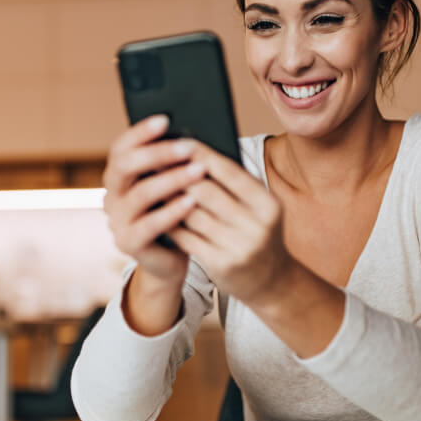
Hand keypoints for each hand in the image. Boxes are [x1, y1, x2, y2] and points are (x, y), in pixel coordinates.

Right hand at [103, 115, 204, 283]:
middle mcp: (112, 196)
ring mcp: (117, 221)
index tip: (165, 119)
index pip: (120, 148)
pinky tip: (192, 202)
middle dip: (156, 153)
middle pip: (124, 166)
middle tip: (188, 146)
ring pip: (140, 194)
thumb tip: (193, 133)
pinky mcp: (127, 244)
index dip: (140, 132)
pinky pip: (149, 225)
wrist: (171, 259)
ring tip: (199, 170)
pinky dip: (171, 211)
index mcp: (118, 177)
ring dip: (171, 179)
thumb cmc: (176, 214)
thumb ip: (173, 164)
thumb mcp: (173, 185)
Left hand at [168, 144, 293, 308]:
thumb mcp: (257, 208)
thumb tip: (193, 152)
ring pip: (192, 215)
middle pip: (206, 192)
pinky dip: (170, 222)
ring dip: (169, 197)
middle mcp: (257, 226)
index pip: (230, 172)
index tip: (179, 141)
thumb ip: (233, 184)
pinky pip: (186, 237)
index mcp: (267, 204)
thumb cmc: (255, 231)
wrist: (270, 280)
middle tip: (155, 159)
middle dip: (178, 174)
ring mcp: (239, 248)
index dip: (202, 154)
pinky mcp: (221, 265)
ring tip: (151, 182)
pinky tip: (156, 211)